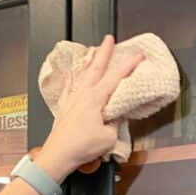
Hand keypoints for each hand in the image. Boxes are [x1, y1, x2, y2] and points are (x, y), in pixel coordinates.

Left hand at [42, 34, 144, 174]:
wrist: (58, 155)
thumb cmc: (82, 147)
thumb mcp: (109, 137)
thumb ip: (115, 123)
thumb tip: (116, 117)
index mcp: (96, 98)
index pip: (116, 77)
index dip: (128, 65)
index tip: (137, 56)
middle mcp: (83, 95)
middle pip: (96, 68)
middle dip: (104, 52)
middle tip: (109, 39)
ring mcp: (72, 100)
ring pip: (82, 76)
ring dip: (89, 63)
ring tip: (93, 52)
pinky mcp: (64, 109)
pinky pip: (68, 89)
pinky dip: (70, 80)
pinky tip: (70, 74)